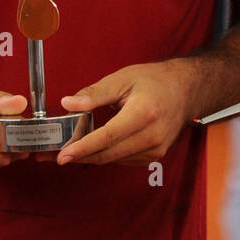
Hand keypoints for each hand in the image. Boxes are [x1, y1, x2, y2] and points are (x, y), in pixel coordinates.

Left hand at [56, 60, 195, 166]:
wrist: (186, 90)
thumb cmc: (156, 81)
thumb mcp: (123, 79)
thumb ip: (95, 94)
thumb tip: (68, 103)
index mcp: (144, 113)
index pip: (107, 137)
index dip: (82, 148)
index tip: (62, 156)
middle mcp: (152, 135)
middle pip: (108, 153)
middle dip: (79, 156)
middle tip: (53, 155)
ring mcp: (156, 149)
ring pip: (113, 159)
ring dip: (90, 157)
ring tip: (69, 148)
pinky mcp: (155, 156)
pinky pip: (123, 160)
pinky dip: (106, 154)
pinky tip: (94, 146)